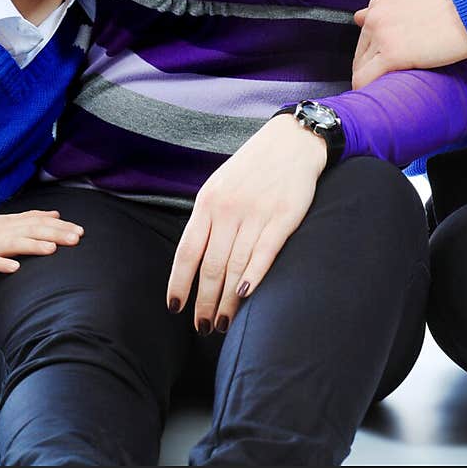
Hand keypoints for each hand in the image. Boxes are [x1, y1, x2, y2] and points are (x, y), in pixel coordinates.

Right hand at [0, 209, 83, 280]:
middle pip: (33, 230)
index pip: (41, 221)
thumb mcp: (9, 222)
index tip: (81, 231)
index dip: (61, 225)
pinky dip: (3, 264)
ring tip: (52, 249)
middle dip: (55, 233)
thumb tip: (56, 213)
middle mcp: (5, 231)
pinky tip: (16, 269)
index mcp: (14, 223)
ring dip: (33, 246)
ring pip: (15, 244)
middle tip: (76, 239)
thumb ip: (32, 217)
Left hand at [166, 115, 326, 333]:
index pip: (187, 251)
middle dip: (204, 302)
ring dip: (227, 300)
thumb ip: (207, 219)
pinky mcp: (283, 217)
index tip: (175, 307)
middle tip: (203, 326)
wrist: (291, 141)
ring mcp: (256, 213)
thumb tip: (193, 260)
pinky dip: (253, 278)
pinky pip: (264, 254)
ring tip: (222, 323)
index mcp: (208, 201)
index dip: (180, 282)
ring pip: (235, 267)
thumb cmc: (252, 168)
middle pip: (211, 266)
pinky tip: (244, 297)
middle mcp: (229, 209)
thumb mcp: (220, 185)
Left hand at [352, 0, 466, 88]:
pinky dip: (368, 90)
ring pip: (360, 67)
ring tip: (386, 92)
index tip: (383, 63)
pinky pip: (365, 79)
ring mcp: (381, 36)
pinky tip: (380, 99)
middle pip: (361, 52)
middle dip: (371, 68)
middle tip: (387, 82)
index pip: (364, 32)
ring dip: (371, 81)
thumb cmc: (453, 3)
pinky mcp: (392, 55)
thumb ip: (391, 6)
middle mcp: (375, 17)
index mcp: (380, 3)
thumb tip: (365, 17)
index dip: (374, 51)